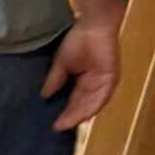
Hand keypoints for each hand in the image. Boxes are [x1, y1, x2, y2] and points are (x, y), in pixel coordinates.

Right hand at [42, 17, 121, 131]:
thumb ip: (55, 80)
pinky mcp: (111, 79)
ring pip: (91, 105)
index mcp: (83, 81)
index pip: (74, 101)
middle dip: (70, 117)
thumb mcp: (62, 64)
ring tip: (67, 124)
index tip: (53, 124)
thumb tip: (43, 95)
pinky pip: (102, 98)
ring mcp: (104, 84)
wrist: (93, 26)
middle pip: (82, 106)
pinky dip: (92, 107)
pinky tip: (83, 116)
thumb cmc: (78, 40)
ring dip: (80, 115)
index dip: (65, 113)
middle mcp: (94, 85)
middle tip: (57, 128)